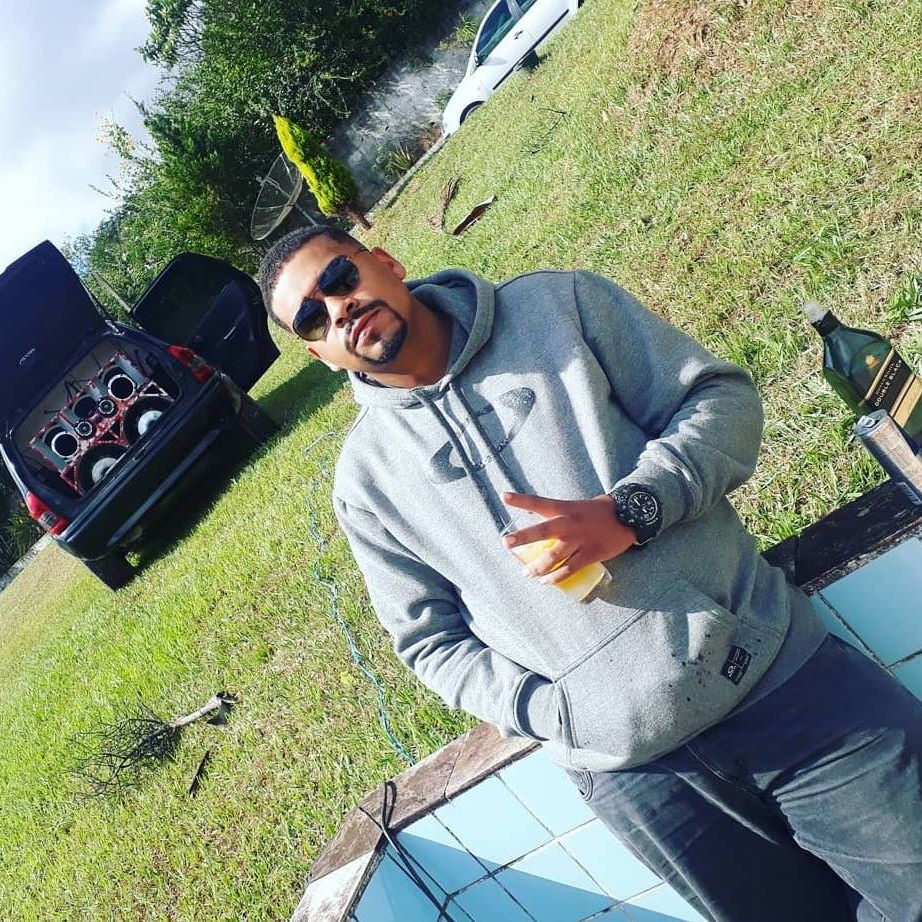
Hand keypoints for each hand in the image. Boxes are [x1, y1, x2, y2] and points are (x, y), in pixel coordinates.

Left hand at [501, 491, 635, 585]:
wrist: (628, 516)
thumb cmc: (596, 512)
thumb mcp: (574, 506)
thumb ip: (555, 512)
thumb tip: (531, 514)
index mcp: (565, 509)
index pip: (539, 502)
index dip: (521, 499)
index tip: (504, 496)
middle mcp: (570, 523)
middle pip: (542, 531)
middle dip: (523, 537)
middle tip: (506, 542)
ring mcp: (580, 540)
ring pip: (554, 556)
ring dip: (537, 567)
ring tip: (526, 573)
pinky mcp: (590, 554)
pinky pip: (569, 569)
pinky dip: (556, 577)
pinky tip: (546, 582)